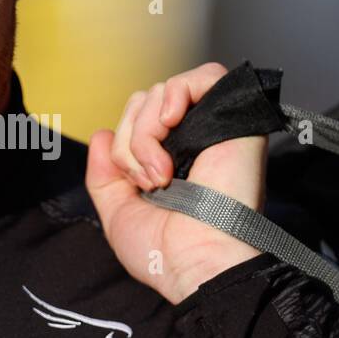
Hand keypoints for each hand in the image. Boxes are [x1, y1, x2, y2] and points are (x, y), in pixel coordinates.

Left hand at [85, 62, 266, 304]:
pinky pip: (205, 75)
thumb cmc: (165, 252)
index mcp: (172, 161)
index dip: (123, 144)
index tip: (132, 182)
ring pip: (162, 92)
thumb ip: (104, 174)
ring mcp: (216, 128)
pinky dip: (176, 93)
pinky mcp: (237, 117)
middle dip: (130, 140)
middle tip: (149, 181)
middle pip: (143, 102)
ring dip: (146, 132)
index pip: (137, 120)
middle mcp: (195, 142)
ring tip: (162, 173)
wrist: (200, 262)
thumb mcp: (118, 213)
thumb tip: (101, 133)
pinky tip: (171, 122)